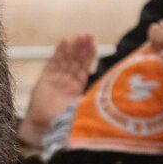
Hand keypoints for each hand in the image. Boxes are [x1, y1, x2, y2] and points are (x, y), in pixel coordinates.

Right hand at [17, 34, 95, 149]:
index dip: (88, 56)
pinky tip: (64, 42)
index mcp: (76, 88)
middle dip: (81, 49)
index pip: (84, 68)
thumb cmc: (65, 122)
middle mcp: (67, 82)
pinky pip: (53, 63)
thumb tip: (116, 96)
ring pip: (66, 60)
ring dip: (72, 48)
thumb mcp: (85, 108)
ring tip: (78, 37)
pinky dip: (58, 52)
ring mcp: (56, 79)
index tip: (93, 45)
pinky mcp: (46, 79)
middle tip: (87, 36)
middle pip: (75, 61)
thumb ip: (94, 100)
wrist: (45, 127)